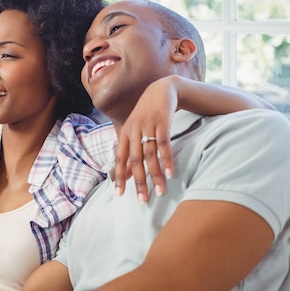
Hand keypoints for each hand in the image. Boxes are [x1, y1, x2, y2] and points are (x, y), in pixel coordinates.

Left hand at [114, 77, 176, 201]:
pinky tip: (170, 174)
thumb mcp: (135, 132)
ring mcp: (147, 126)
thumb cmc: (146, 116)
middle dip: (139, 182)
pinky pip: (163, 145)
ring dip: (155, 175)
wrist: (161, 90)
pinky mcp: (162, 123)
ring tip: (160, 192)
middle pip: (135, 160)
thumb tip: (126, 176)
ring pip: (149, 155)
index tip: (120, 194)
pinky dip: (167, 160)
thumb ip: (130, 153)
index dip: (119, 177)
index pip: (119, 159)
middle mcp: (133, 131)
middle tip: (143, 200)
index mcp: (124, 134)